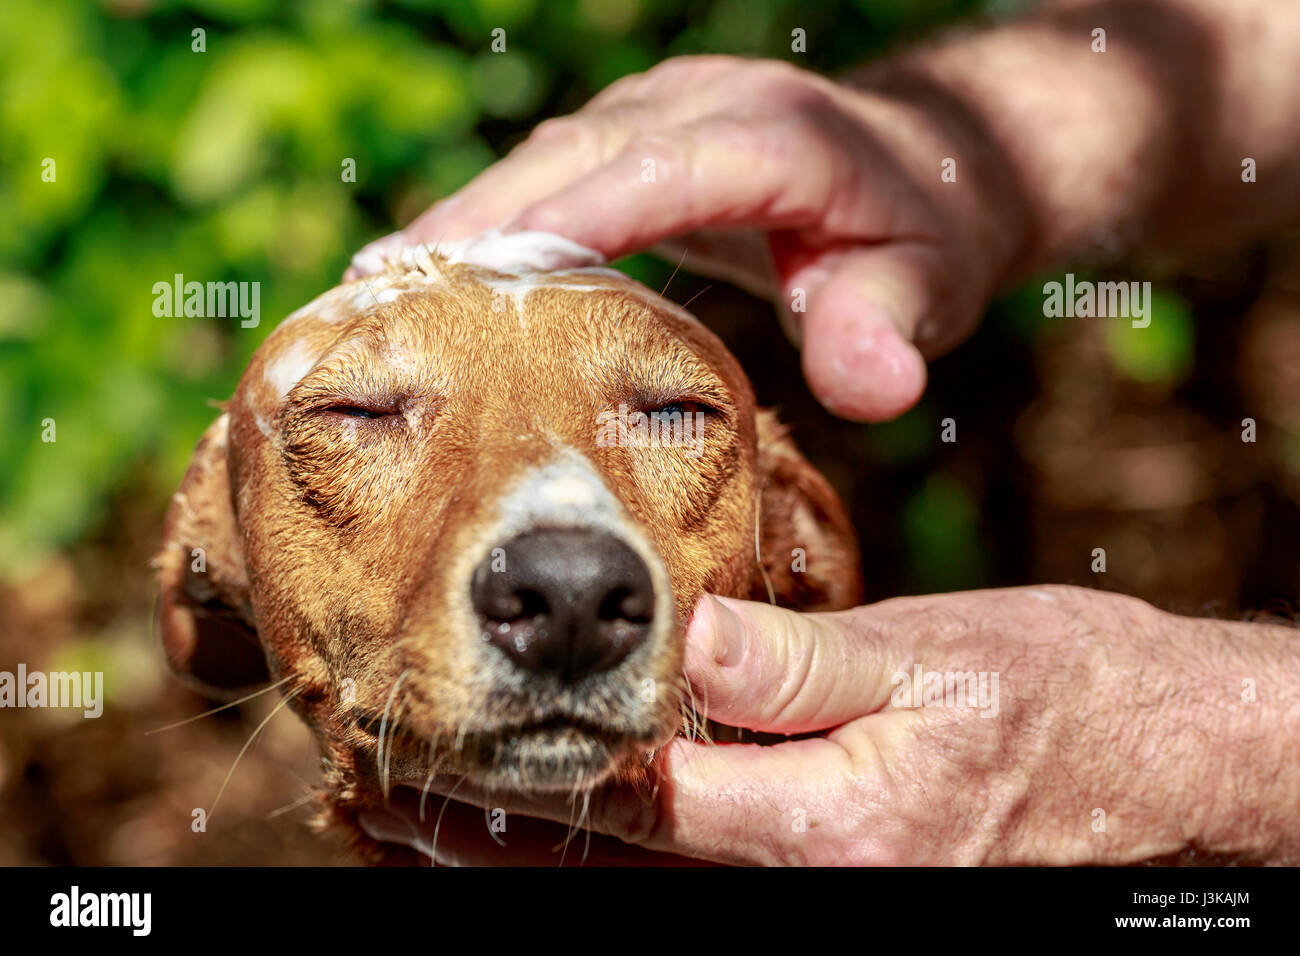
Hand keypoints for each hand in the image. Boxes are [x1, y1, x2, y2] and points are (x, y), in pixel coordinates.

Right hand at [347, 56, 1027, 420]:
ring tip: (378, 297)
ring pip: (543, 162)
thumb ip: (891, 328)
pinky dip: (497, 224)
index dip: (552, 221)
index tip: (459, 274)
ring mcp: (664, 114)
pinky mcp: (643, 138)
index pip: (646, 174)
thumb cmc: (928, 231)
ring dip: (466, 224)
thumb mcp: (931, 284)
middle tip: (374, 298)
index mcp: (772, 136)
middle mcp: (701, 106)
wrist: (936, 163)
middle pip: (565, 158)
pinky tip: (444, 280)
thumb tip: (869, 386)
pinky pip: (555, 175)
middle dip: (472, 225)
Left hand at [359, 586, 1299, 864]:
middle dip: (487, 837)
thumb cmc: (1057, 701)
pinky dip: (603, 845)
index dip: (517, 781)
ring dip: (525, 851)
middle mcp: (804, 875)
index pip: (633, 806)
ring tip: (418, 818)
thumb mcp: (938, 660)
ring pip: (638, 879)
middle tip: (376, 799)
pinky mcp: (822, 867)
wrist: (1153, 765)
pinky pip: (689, 866)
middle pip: (612, 863)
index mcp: (825, 825)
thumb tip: (684, 642)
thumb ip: (804, 664)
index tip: (422, 753)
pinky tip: (548, 819)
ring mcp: (810, 883)